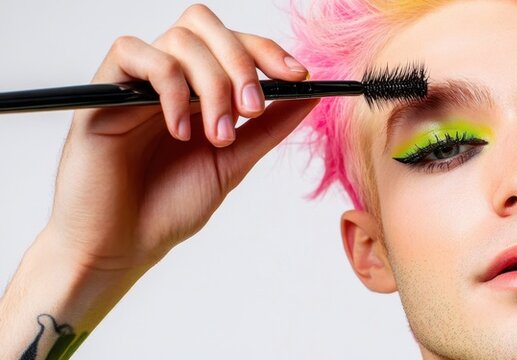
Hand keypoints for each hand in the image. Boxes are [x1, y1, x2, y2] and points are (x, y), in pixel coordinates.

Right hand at [42, 4, 316, 272]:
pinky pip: (134, 53)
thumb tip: (310, 95)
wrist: (121, 246)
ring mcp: (134, 83)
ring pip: (179, 40)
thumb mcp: (234, 162)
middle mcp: (167, 78)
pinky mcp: (101, 92)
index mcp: (198, 89)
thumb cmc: (167, 207)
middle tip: (251, 110)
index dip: (268, 50)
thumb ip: (269, 127)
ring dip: (211, 84)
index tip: (299, 76)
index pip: (234, 42)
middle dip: (241, 61)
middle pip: (205, 26)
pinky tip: (179, 130)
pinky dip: (169, 88)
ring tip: (217, 136)